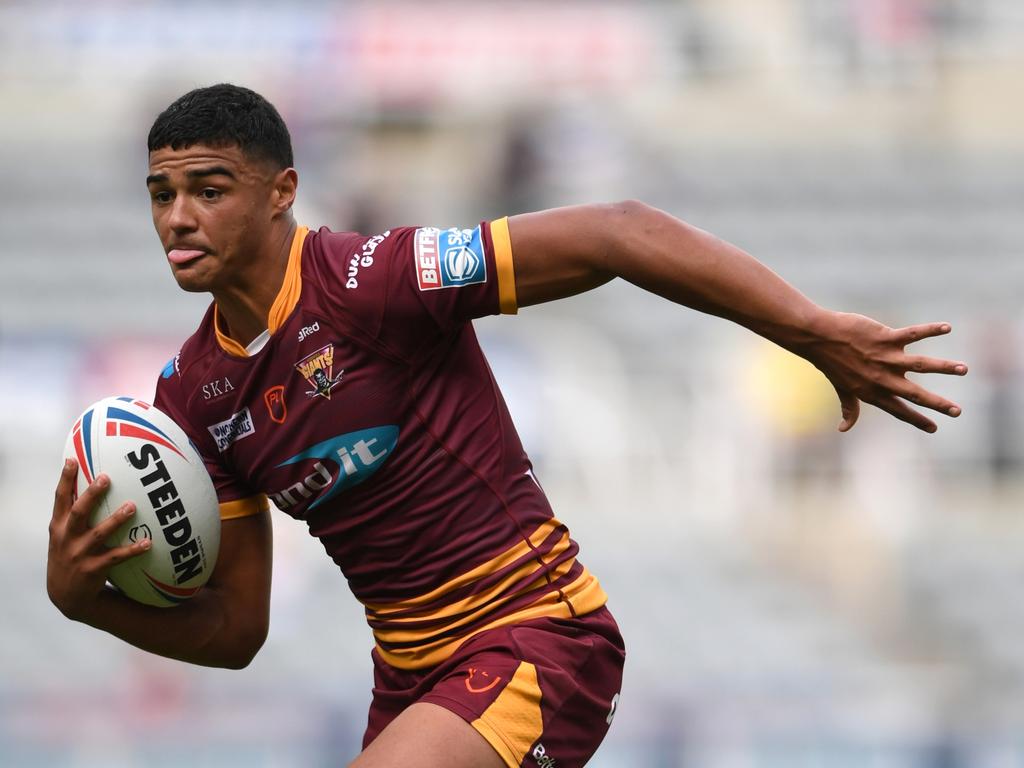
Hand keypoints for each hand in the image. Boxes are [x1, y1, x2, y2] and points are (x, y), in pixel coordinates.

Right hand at [47, 459, 150, 621]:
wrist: (65, 594)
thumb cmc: (69, 554)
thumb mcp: (62, 534)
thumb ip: (73, 512)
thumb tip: (92, 482)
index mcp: (58, 526)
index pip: (60, 498)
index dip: (65, 479)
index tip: (72, 459)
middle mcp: (66, 538)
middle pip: (78, 512)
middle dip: (92, 495)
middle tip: (106, 477)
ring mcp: (79, 554)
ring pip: (99, 534)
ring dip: (116, 520)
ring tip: (131, 506)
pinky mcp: (93, 569)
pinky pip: (116, 558)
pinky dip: (132, 550)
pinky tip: (148, 543)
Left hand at [800, 312, 967, 432]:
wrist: (819, 338)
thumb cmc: (832, 364)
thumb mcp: (842, 390)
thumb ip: (849, 409)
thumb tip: (843, 428)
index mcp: (873, 392)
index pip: (899, 410)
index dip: (916, 420)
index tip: (934, 428)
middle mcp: (882, 378)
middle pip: (915, 394)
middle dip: (937, 403)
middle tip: (958, 411)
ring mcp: (885, 358)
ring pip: (920, 365)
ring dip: (943, 367)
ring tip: (963, 369)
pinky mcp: (885, 338)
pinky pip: (912, 334)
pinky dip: (930, 330)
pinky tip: (947, 328)